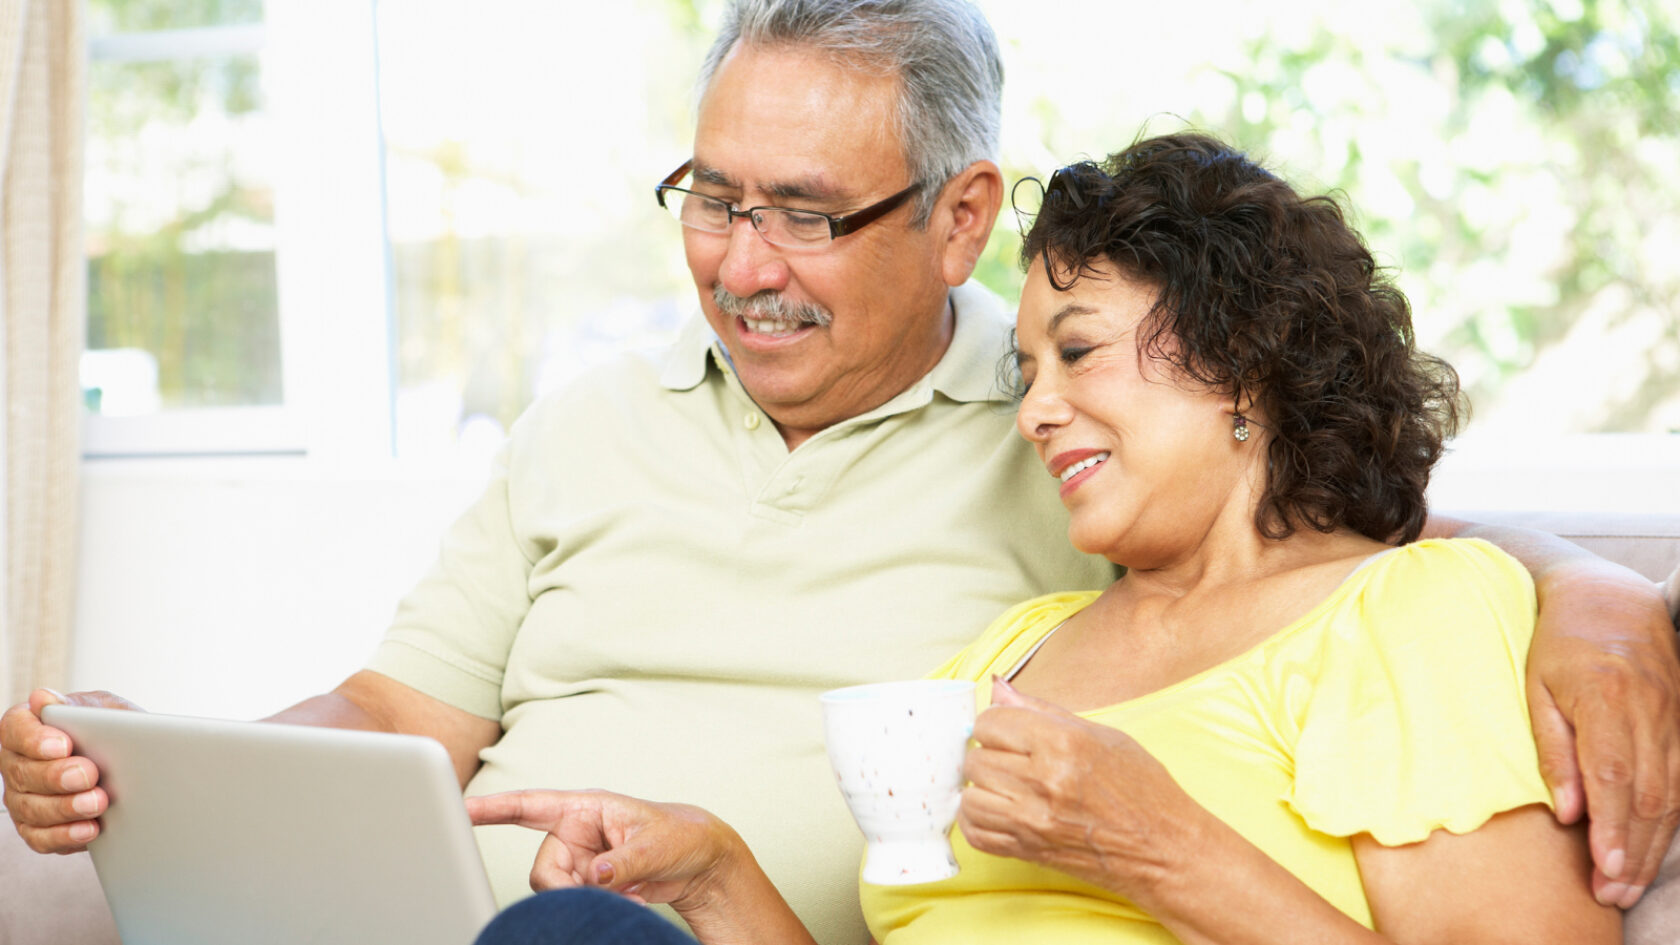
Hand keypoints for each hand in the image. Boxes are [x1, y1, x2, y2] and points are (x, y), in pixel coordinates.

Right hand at [1, 688, 141, 852]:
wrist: (135, 764)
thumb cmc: (113, 729)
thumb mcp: (106, 710)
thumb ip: (78, 706)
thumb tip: (42, 698)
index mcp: (27, 727)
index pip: (15, 730)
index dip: (35, 739)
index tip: (63, 744)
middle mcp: (16, 764)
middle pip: (22, 773)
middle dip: (56, 776)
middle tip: (89, 775)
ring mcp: (23, 798)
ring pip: (31, 808)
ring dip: (65, 808)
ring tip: (97, 802)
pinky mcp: (36, 828)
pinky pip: (41, 838)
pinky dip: (65, 836)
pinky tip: (89, 829)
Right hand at [467, 789, 740, 911]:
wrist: (697, 860)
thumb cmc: (679, 836)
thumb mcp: (655, 846)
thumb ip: (623, 861)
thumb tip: (595, 875)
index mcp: (585, 808)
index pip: (530, 806)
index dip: (493, 808)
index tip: (461, 809)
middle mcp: (573, 833)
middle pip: (543, 870)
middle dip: (569, 889)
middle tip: (609, 891)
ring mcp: (577, 860)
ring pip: (556, 892)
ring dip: (587, 900)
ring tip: (628, 892)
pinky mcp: (585, 883)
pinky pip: (574, 902)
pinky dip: (597, 907)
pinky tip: (627, 898)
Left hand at [958, 678, 1206, 902]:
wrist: (1164, 848)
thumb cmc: (1142, 789)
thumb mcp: (1101, 735)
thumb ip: (1041, 710)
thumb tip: (997, 687)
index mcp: (1063, 743)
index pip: (990, 721)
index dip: (997, 725)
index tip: (1010, 733)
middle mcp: (1044, 781)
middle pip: (975, 759)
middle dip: (989, 756)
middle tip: (1013, 762)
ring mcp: (1033, 820)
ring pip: (969, 797)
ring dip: (982, 790)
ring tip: (1006, 788)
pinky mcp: (1028, 851)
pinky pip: (975, 834)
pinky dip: (979, 822)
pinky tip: (1001, 812)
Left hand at [1526, 569, 1679, 908]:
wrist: (1609, 597)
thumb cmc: (1559, 643)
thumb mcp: (1537, 688)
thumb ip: (1552, 749)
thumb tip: (1566, 812)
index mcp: (1604, 696)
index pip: (1613, 774)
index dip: (1612, 825)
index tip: (1605, 866)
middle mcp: (1648, 708)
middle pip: (1648, 794)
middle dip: (1633, 849)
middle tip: (1611, 891)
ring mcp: (1673, 715)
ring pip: (1672, 794)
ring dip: (1654, 843)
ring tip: (1628, 882)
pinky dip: (1669, 819)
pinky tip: (1653, 846)